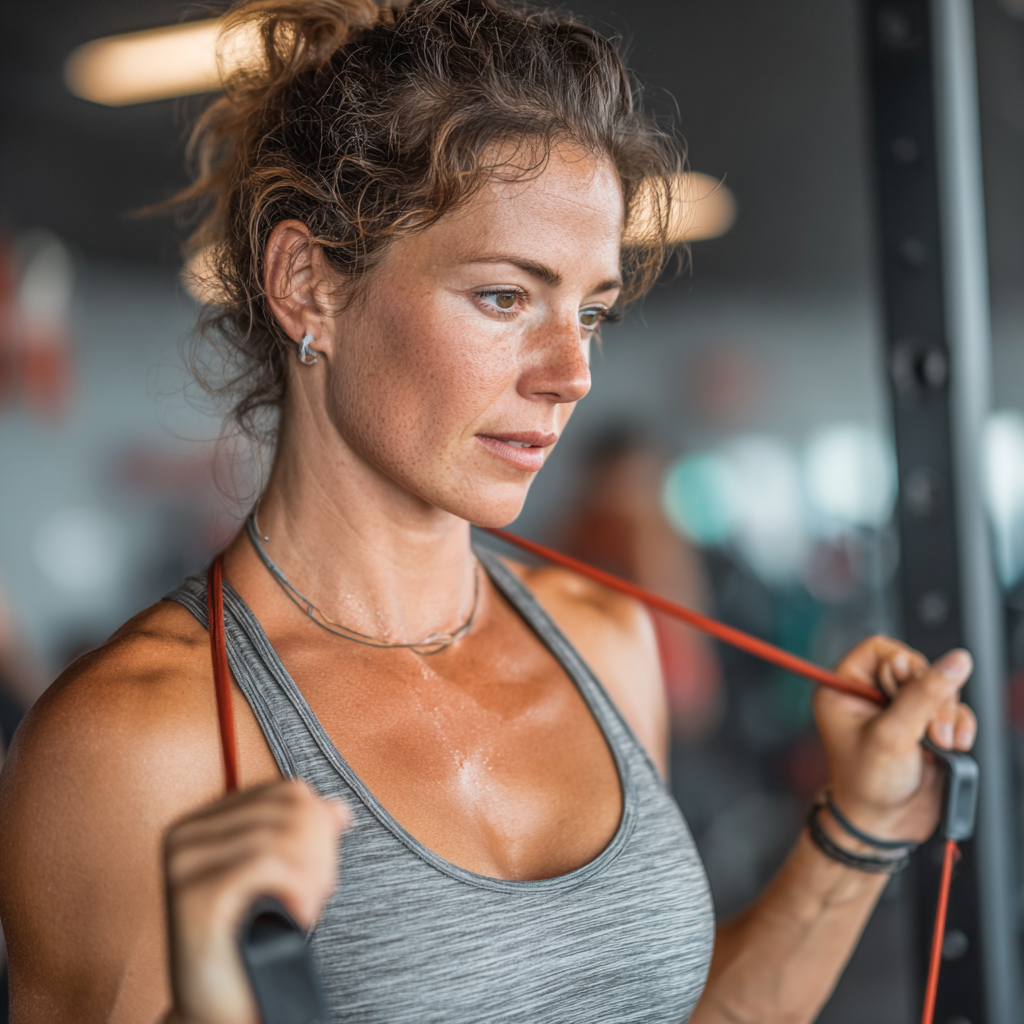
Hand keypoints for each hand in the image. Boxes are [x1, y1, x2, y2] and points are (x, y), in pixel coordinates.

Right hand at [163, 780, 348, 1023]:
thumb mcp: (282, 880)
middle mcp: (186, 835)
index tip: (321, 869)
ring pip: (282, 836)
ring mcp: (183, 864)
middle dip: (321, 853)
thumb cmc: (250, 945)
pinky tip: (296, 916)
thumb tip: (337, 808)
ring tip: (306, 909)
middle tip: (316, 895)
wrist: (221, 1010)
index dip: (320, 826)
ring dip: (313, 876)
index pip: (286, 791)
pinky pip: (267, 864)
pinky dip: (297, 890)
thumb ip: (304, 838)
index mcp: (203, 821)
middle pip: (290, 810)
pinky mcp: (192, 896)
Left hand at [814, 636, 976, 846]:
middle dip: (931, 695)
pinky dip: (959, 725)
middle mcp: (872, 695)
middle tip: (929, 727)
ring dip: (947, 713)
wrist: (883, 827)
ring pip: (939, 687)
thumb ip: (923, 696)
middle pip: (916, 666)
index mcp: (846, 687)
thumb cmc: (867, 784)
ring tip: (940, 741)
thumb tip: (954, 662)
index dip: (903, 663)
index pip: (880, 648)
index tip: (909, 690)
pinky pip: (953, 710)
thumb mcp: (892, 736)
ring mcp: (900, 711)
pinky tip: (953, 746)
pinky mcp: (924, 727)